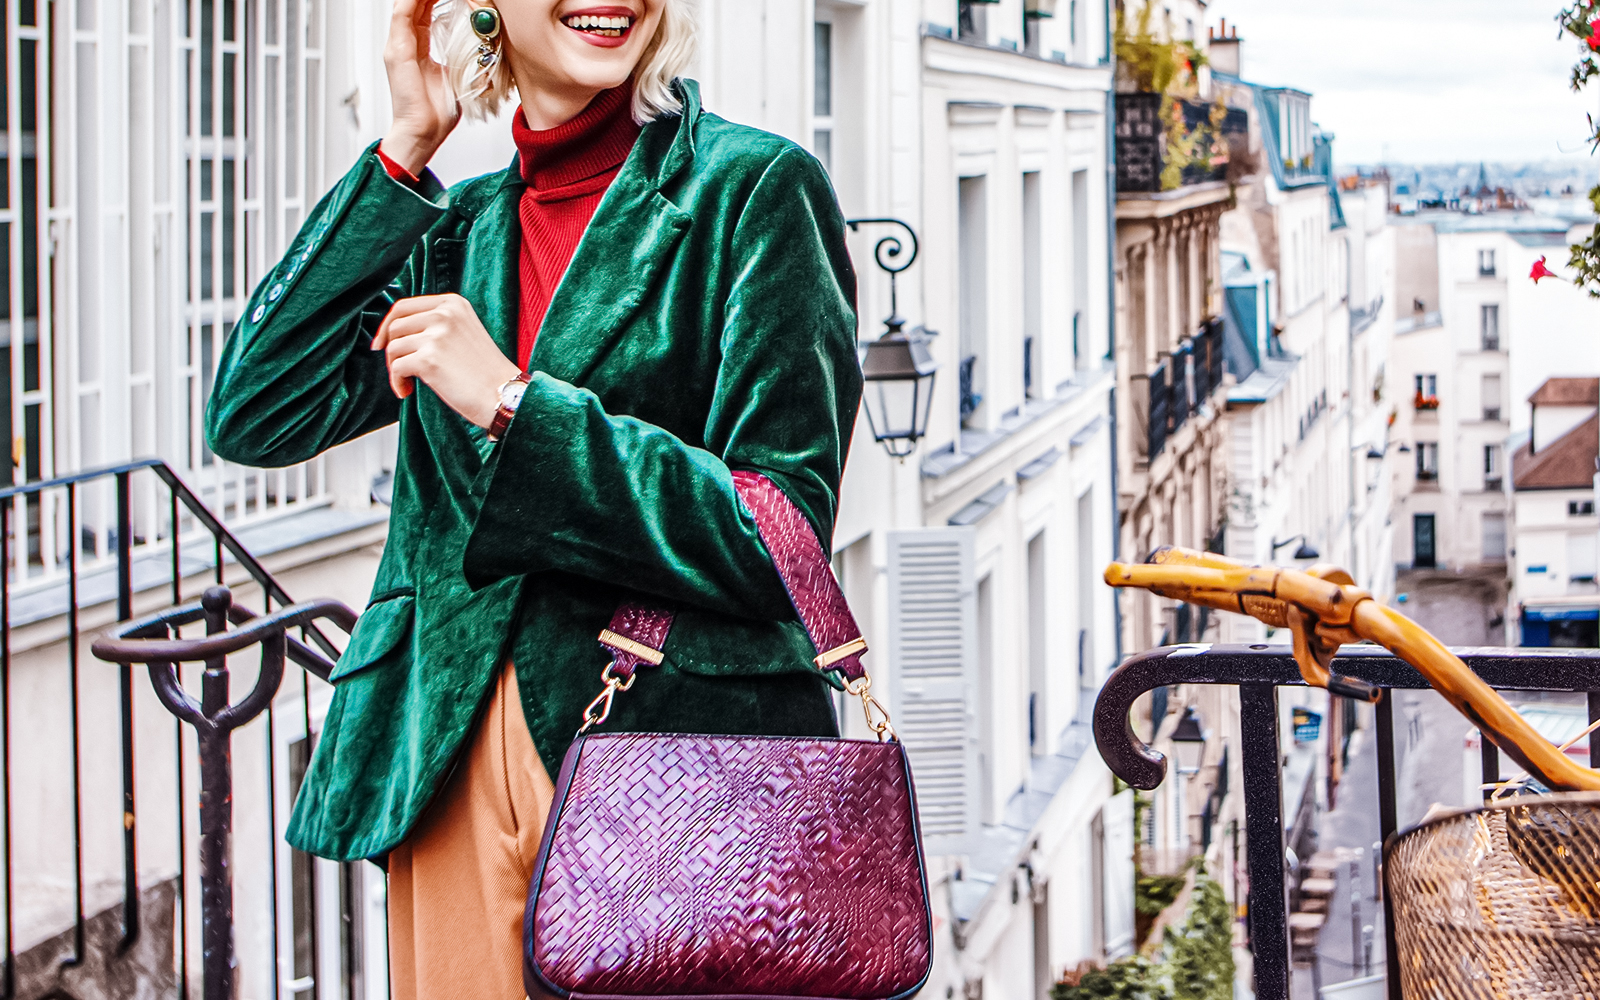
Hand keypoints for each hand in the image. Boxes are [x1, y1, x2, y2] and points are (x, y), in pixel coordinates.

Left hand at [373, 295, 521, 428]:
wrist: (504, 394)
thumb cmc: (484, 371)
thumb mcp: (463, 331)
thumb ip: (436, 323)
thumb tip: (394, 331)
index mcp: (452, 303)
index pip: (404, 306)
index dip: (387, 326)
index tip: (382, 343)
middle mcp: (444, 314)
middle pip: (395, 325)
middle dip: (390, 350)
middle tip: (398, 369)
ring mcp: (437, 335)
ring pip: (393, 347)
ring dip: (395, 368)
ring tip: (408, 382)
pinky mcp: (429, 358)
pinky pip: (397, 367)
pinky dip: (397, 382)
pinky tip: (407, 391)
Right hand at [381, 0, 460, 175]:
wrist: (423, 133)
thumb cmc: (437, 113)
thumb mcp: (456, 77)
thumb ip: (461, 59)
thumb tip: (481, 51)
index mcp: (417, 49)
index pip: (425, 12)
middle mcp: (404, 44)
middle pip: (415, 4)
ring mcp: (398, 46)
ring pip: (406, 4)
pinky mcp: (397, 51)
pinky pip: (401, 14)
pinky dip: (413, 0)